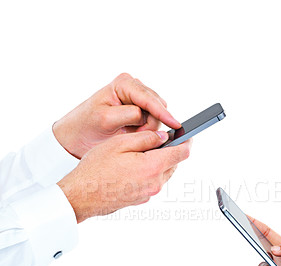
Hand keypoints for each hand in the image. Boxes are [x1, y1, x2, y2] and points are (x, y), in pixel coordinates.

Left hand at [53, 73, 180, 158]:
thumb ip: (129, 115)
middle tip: (135, 136)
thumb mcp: (106, 120)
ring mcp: (137, 99)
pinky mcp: (140, 111)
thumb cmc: (86, 127)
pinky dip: (147, 130)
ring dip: (148, 128)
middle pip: (157, 107)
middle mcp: (133, 88)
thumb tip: (147, 116)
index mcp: (123, 84)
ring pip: (157, 116)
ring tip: (129, 134)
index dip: (163, 113)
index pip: (149, 99)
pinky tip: (134, 133)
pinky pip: (153, 121)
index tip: (175, 125)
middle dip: (151, 124)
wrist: (76, 137)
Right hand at [57, 130, 190, 222]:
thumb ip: (146, 139)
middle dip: (169, 151)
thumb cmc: (96, 169)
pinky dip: (149, 173)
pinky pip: (153, 182)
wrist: (82, 195)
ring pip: (164, 173)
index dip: (187, 142)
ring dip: (158, 162)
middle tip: (155, 142)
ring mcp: (149, 193)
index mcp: (152, 167)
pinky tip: (132, 168)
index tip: (187, 136)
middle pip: (174, 163)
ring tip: (138, 155)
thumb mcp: (120, 144)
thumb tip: (163, 137)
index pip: (182, 153)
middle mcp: (155, 183)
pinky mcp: (142, 199)